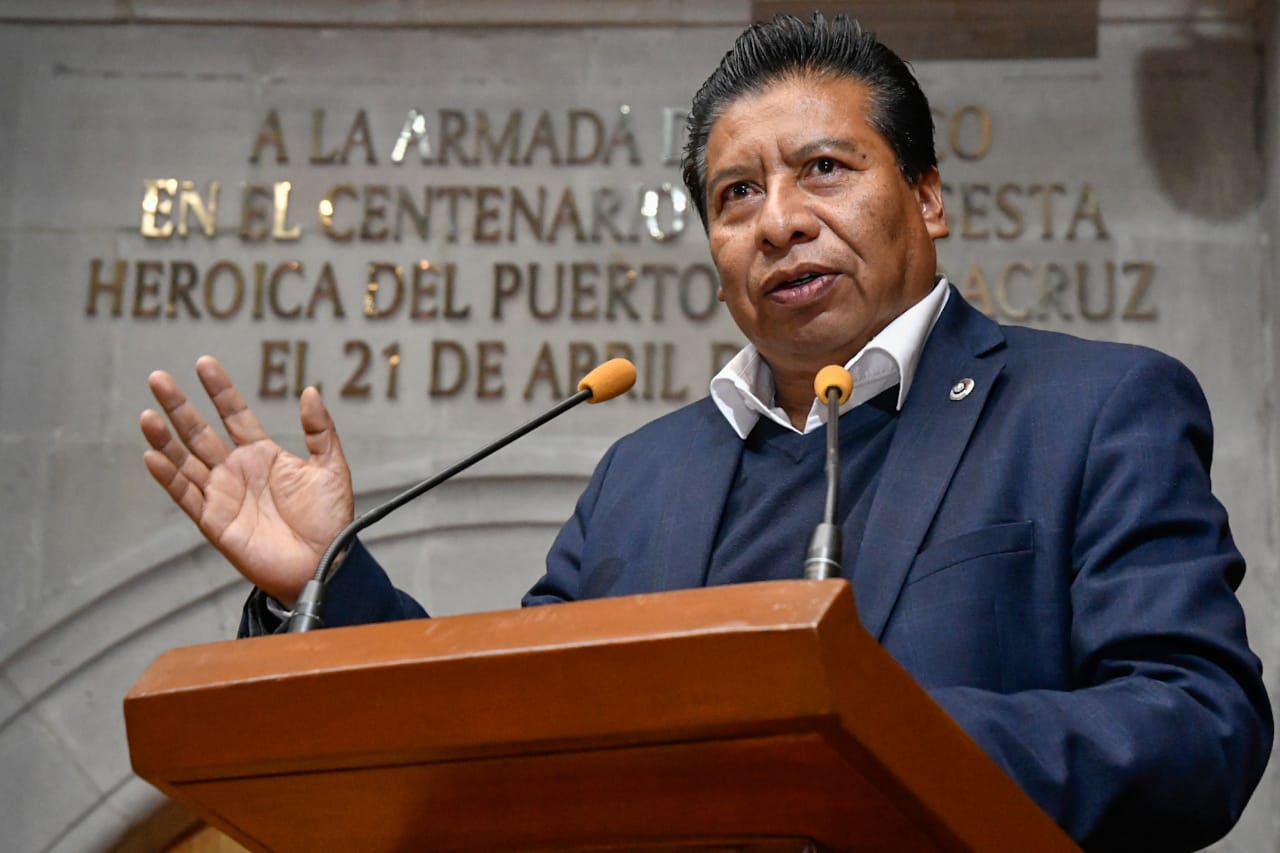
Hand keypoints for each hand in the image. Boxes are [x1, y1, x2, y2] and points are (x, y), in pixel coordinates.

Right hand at [140, 356, 353, 605]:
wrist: (324, 561)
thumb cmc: (331, 519)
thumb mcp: (331, 467)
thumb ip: (319, 430)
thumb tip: (310, 391)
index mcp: (263, 454)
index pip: (234, 414)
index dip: (219, 390)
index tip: (204, 363)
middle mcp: (237, 470)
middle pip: (200, 432)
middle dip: (179, 406)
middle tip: (158, 378)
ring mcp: (222, 494)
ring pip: (185, 461)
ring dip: (164, 439)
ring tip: (148, 415)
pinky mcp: (213, 521)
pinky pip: (185, 496)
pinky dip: (168, 477)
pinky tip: (152, 456)